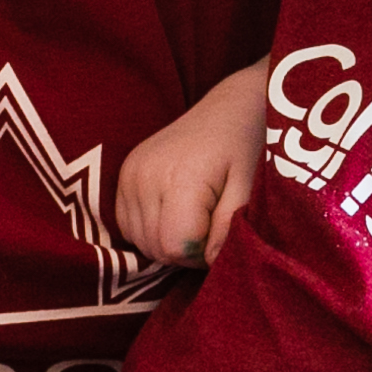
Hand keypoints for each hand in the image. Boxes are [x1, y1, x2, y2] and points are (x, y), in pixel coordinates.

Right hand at [114, 66, 269, 265]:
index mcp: (180, 179)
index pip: (175, 246)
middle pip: (155, 247)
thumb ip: (229, 227)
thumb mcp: (249, 188)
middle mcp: (146, 177)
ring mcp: (129, 174)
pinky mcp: (123, 174)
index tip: (219, 238)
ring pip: (139, 241)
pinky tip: (172, 214)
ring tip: (194, 221)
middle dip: (185, 252)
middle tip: (210, 231)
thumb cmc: (244, 147)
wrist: (227, 110)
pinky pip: (126, 224)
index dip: (200, 255)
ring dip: (166, 242)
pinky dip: (148, 230)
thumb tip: (209, 261)